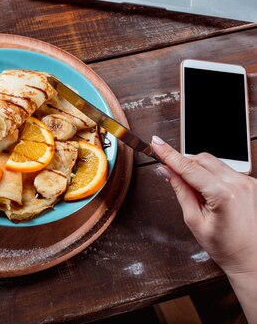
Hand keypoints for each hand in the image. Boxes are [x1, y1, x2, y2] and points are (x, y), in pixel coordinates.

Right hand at [151, 136, 256, 323]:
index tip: (156, 144)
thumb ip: (180, 190)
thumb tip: (167, 171)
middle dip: (184, 164)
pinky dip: (212, 176)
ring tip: (199, 195)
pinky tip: (211, 195)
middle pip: (202, 159)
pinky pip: (225, 170)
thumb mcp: (194, 220)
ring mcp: (248, 182)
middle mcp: (239, 184)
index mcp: (224, 194)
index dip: (169, 154)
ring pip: (213, 163)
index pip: (189, 167)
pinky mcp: (252, 183)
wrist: (251, 258)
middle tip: (172, 177)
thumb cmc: (225, 246)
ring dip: (199, 171)